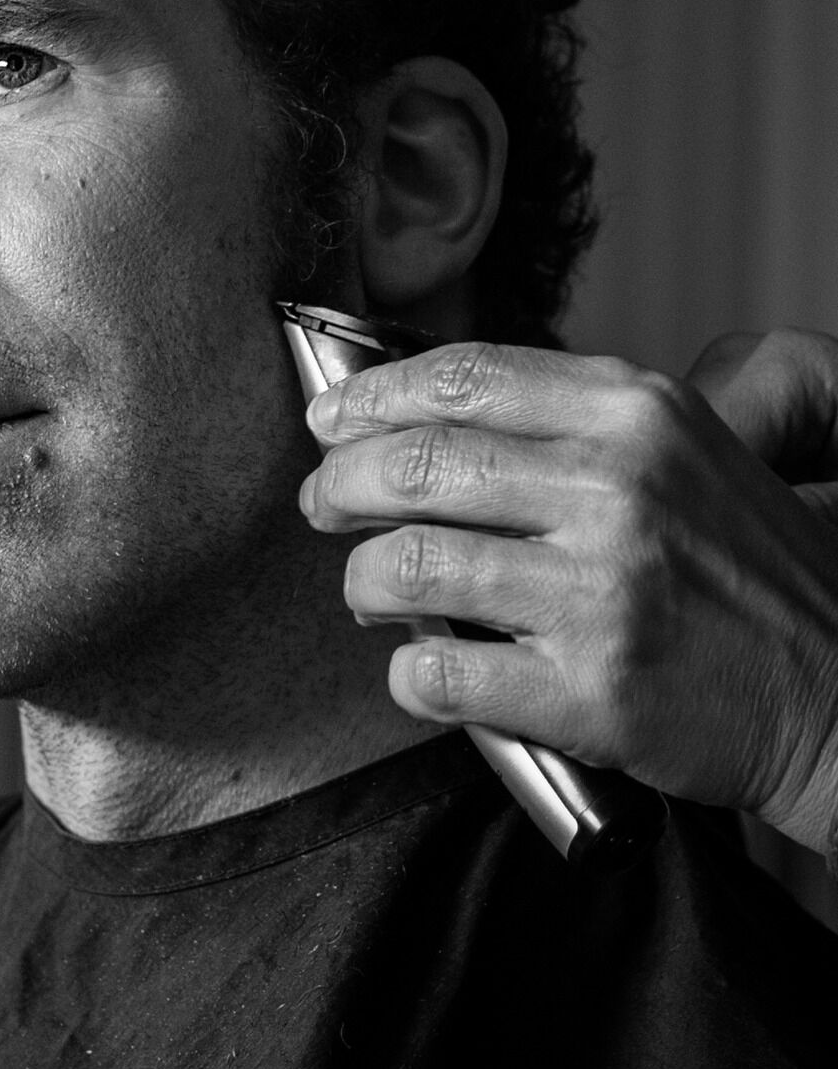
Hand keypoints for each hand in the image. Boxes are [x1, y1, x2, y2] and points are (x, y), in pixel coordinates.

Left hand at [298, 331, 837, 855]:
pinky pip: (442, 674)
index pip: (461, 378)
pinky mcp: (591, 689)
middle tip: (323, 506)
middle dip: (340, 485)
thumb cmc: (745, 572)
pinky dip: (409, 673)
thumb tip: (421, 417)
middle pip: (416, 463)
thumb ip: (567, 424)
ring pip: (408, 566)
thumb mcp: (681, 451)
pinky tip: (419, 667)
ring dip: (362, 582)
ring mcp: (602, 589)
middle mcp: (616, 486)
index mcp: (633, 412)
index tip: (328, 421)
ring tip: (368, 591)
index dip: (372, 398)